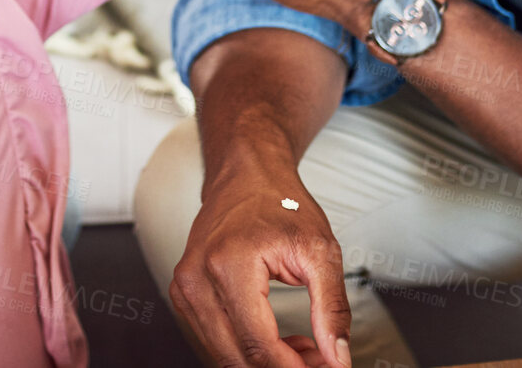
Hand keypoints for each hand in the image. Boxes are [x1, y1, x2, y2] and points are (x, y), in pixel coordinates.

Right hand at [171, 150, 352, 366]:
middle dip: (282, 367)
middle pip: (237, 357)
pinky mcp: (184, 294)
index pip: (258, 344)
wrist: (246, 174)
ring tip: (302, 346)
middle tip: (319, 359)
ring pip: (224, 355)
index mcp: (228, 265)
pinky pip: (214, 340)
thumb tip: (338, 357)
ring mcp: (185, 287)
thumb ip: (332, 308)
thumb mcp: (320, 250)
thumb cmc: (279, 202)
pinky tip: (276, 338)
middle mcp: (197, 278)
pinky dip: (246, 349)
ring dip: (264, 362)